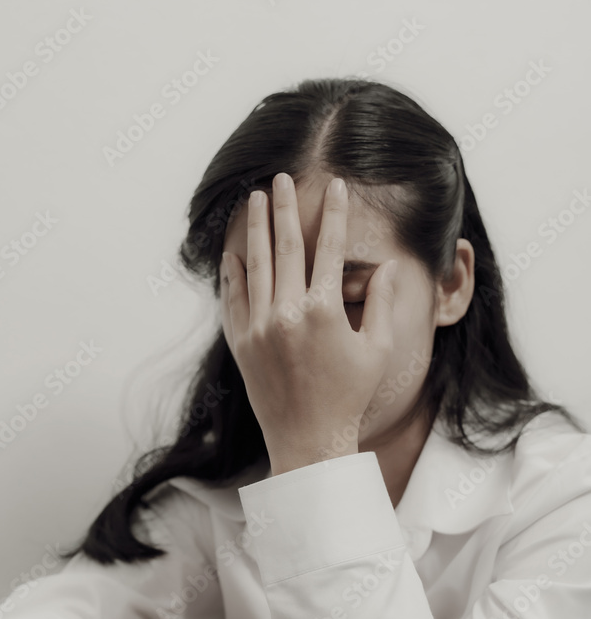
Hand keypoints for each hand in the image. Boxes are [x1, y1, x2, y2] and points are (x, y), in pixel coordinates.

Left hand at [220, 173, 396, 471]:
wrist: (309, 440)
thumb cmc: (350, 397)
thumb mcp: (376, 350)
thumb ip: (380, 303)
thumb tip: (386, 266)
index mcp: (324, 311)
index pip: (330, 248)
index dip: (334, 213)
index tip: (336, 186)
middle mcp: (288, 313)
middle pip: (286, 246)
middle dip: (284, 207)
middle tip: (280, 178)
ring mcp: (259, 327)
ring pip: (256, 265)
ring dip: (255, 228)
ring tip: (254, 199)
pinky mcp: (240, 343)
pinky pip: (234, 297)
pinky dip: (233, 272)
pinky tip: (234, 251)